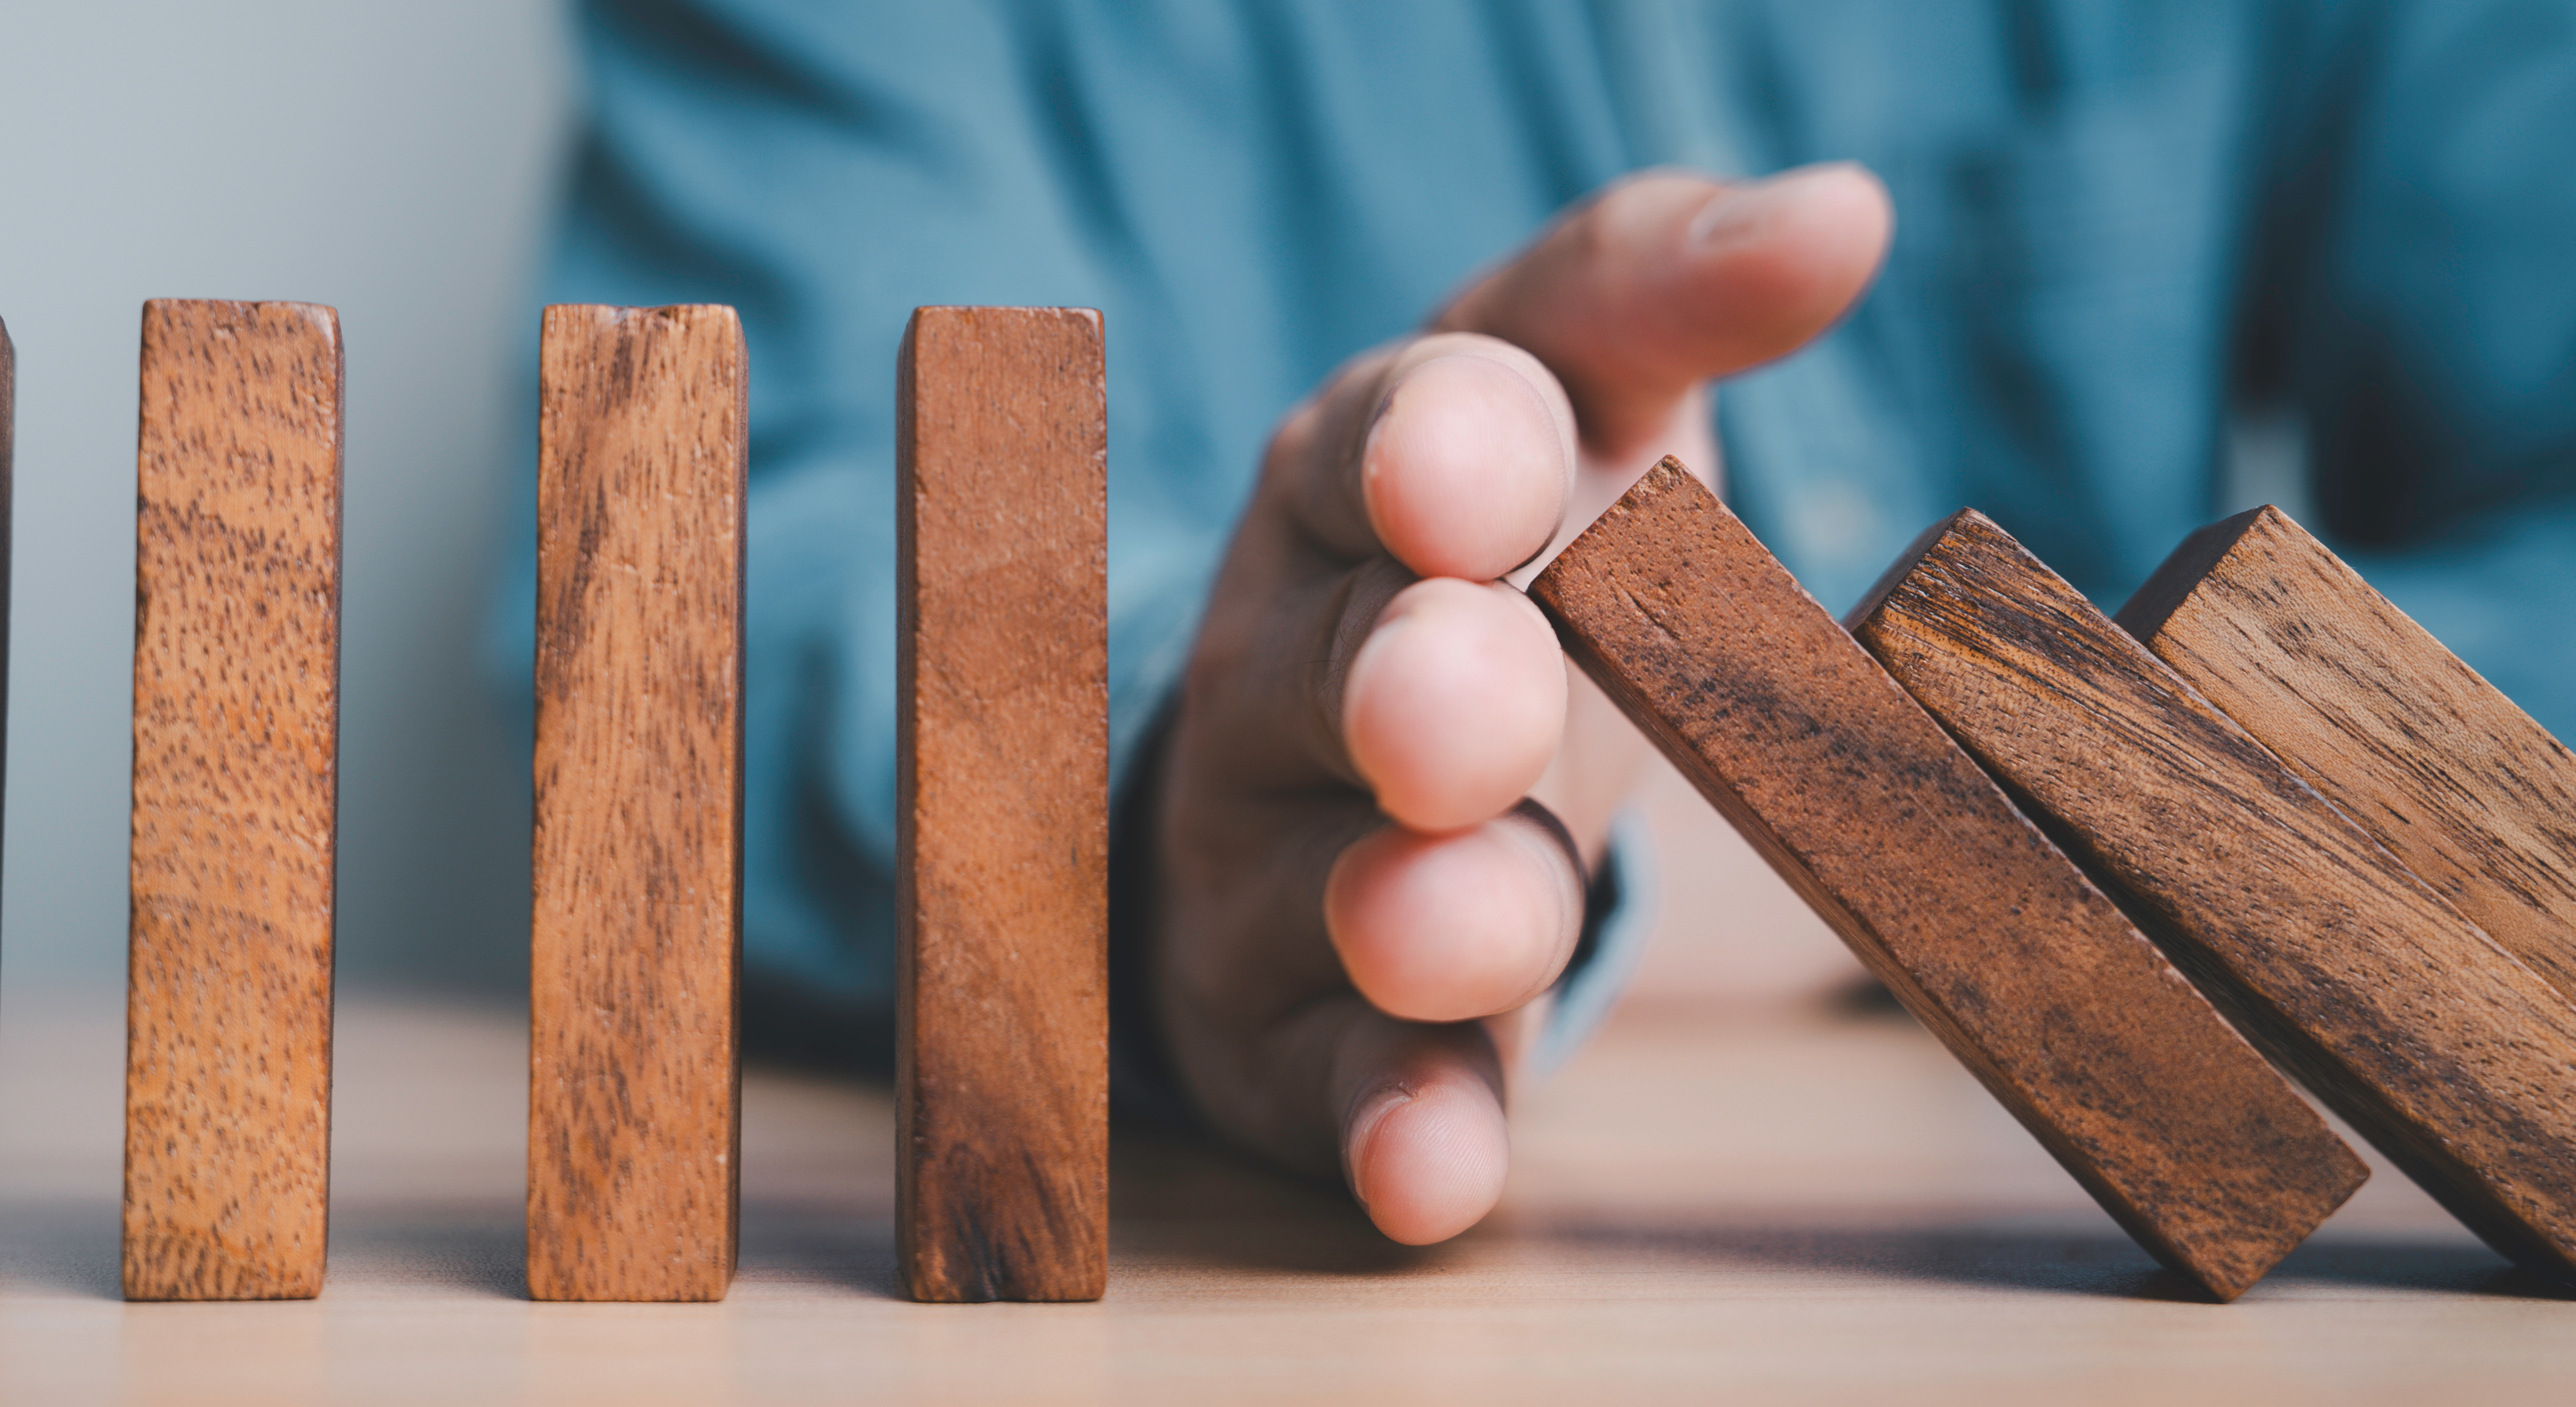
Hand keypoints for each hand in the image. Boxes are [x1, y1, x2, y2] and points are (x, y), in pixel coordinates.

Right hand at [1155, 164, 1892, 1241]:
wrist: (1345, 763)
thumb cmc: (1507, 557)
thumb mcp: (1578, 397)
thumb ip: (1669, 292)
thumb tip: (1845, 207)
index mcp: (1364, 484)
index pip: (1382, 441)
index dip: (1431, 456)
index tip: (1480, 474)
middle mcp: (1297, 664)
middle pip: (1333, 669)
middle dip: (1404, 690)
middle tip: (1467, 713)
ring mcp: (1282, 856)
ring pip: (1329, 883)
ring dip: (1407, 911)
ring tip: (1472, 932)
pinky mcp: (1303, 1032)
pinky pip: (1337, 1081)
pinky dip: (1386, 1122)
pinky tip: (1432, 1176)